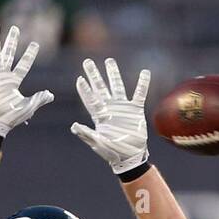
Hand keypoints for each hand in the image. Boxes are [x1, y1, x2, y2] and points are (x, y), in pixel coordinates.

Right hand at [0, 22, 52, 137]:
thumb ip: (39, 99)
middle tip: (16, 28)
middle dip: (12, 41)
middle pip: (9, 53)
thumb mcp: (28, 107)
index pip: (24, 65)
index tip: (35, 44)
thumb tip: (51, 95)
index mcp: (14, 82)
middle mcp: (4, 75)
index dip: (30, 55)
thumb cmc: (10, 117)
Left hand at [71, 58, 149, 173]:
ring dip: (113, 74)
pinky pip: (139, 94)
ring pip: (117, 86)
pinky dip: (142, 84)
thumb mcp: (98, 144)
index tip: (80, 79)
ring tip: (109, 61)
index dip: (84, 90)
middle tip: (87, 62)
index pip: (90, 99)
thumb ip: (87, 134)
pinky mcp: (135, 110)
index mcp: (99, 116)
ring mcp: (122, 108)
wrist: (130, 158)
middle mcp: (110, 108)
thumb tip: (74, 126)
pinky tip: (145, 73)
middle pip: (100, 88)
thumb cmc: (112, 153)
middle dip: (94, 75)